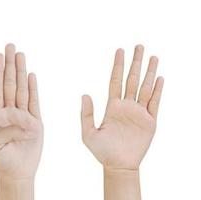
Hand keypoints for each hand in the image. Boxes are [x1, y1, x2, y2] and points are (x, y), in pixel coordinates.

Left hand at [0, 44, 42, 180]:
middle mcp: (9, 112)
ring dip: (21, 71)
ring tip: (20, 54)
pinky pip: (35, 101)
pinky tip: (31, 75)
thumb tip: (14, 122)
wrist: (17, 173)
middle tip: (10, 46)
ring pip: (22, 89)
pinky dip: (33, 88)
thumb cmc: (1, 161)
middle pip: (9, 83)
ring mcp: (22, 116)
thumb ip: (0, 132)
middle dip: (10, 64)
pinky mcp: (35, 123)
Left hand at [81, 45, 163, 170]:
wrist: (118, 165)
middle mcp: (126, 106)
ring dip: (149, 72)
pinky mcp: (150, 121)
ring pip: (145, 87)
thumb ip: (86, 114)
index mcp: (112, 107)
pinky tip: (159, 78)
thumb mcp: (88, 133)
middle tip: (139, 46)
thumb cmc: (101, 151)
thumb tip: (84, 94)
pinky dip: (157, 90)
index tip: (119, 50)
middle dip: (135, 63)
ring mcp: (139, 113)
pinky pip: (155, 103)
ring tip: (152, 57)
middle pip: (131, 79)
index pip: (115, 80)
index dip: (117, 65)